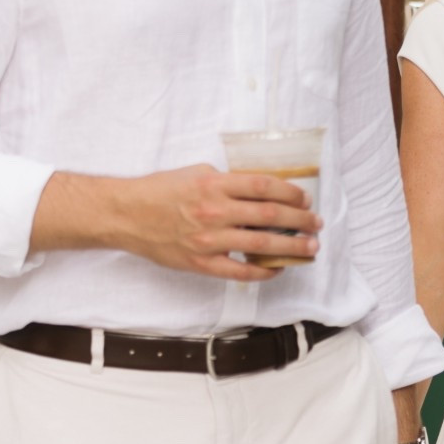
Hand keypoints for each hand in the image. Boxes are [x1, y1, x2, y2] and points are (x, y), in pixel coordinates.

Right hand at [113, 165, 320, 280]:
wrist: (127, 215)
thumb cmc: (160, 191)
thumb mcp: (195, 172)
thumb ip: (226, 181)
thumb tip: (258, 189)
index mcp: (215, 184)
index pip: (265, 187)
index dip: (291, 193)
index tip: (305, 199)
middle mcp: (215, 210)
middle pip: (270, 215)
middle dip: (300, 221)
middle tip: (316, 224)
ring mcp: (209, 239)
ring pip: (261, 244)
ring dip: (292, 247)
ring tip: (310, 248)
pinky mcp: (202, 262)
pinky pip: (240, 271)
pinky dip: (263, 271)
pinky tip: (277, 268)